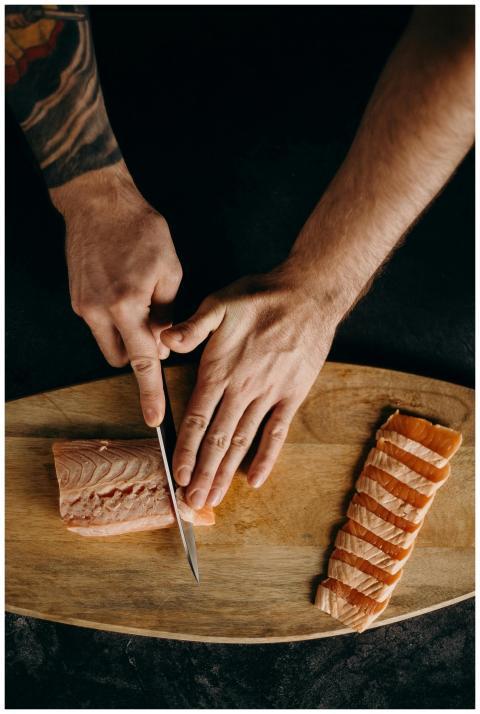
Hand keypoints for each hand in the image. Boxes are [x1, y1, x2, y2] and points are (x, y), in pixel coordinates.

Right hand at [50, 162, 182, 426]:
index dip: (150, 392)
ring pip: (108, 344)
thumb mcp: (170, 270)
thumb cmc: (141, 231)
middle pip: (122, 358)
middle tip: (155, 330)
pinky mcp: (77, 299)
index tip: (155, 419)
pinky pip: (99, 324)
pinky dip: (115, 320)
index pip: (143, 361)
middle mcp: (101, 312)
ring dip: (126, 337)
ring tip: (138, 304)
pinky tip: (124, 291)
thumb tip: (163, 342)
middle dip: (139, 354)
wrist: (100, 204)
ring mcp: (84, 306)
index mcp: (128, 305)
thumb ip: (167, 314)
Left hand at [161, 269, 339, 508]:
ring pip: (243, 442)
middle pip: (217, 440)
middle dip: (203, 473)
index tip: (178, 477)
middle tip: (193, 503)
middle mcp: (242, 389)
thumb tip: (165, 340)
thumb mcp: (219, 302)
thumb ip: (192, 326)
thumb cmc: (260, 297)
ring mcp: (269, 395)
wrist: (308, 296)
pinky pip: (278, 433)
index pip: (196, 419)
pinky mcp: (292, 395)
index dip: (185, 450)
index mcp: (219, 370)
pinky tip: (256, 479)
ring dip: (227, 472)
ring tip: (215, 498)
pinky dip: (267, 457)